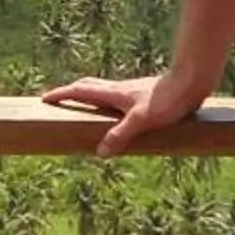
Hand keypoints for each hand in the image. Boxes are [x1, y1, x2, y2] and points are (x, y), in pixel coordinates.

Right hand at [41, 72, 200, 155]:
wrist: (190, 83)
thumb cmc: (167, 101)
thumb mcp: (141, 121)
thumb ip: (120, 135)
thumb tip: (100, 152)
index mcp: (113, 93)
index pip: (80, 91)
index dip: (61, 94)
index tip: (45, 99)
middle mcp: (118, 89)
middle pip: (87, 86)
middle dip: (70, 92)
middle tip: (58, 100)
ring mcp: (130, 91)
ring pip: (101, 89)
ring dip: (87, 94)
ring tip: (82, 106)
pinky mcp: (141, 95)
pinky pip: (115, 95)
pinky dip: (104, 100)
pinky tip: (115, 111)